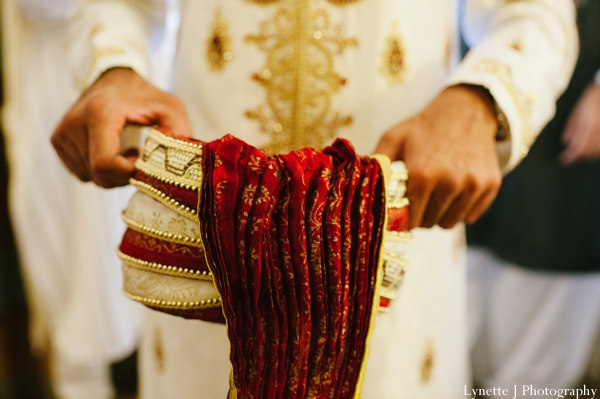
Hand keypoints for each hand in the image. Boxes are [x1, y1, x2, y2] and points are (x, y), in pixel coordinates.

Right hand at [51, 67, 192, 187]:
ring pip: (90, 177)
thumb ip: (179, 132)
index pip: (106, 163)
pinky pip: (80, 172)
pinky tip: (110, 149)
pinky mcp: (58, 139)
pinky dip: (98, 169)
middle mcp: (74, 122)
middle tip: (138, 156)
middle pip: (98, 175)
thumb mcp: (170, 108)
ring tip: (126, 150)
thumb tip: (182, 160)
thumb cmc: (144, 95)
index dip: (128, 172)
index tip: (143, 162)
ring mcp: (62, 132)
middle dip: (122, 175)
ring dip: (112, 172)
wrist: (113, 77)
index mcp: (100, 113)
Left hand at [375, 84, 501, 228]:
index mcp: (422, 174)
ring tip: (436, 194)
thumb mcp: (394, 138)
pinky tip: (455, 191)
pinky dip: (461, 210)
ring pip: (450, 223)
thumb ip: (376, 163)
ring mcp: (472, 185)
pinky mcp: (490, 186)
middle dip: (421, 216)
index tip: (401, 212)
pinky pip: (470, 216)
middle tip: (419, 200)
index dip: (403, 219)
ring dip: (441, 214)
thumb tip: (358, 187)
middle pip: (429, 223)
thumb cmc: (425, 126)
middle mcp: (449, 182)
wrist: (467, 109)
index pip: (410, 220)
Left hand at [559, 83, 599, 164]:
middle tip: (569, 158)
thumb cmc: (592, 98)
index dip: (571, 156)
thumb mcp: (578, 110)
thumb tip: (566, 142)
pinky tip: (591, 149)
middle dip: (578, 157)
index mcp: (590, 124)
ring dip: (588, 155)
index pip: (579, 146)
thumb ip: (572, 126)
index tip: (563, 160)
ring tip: (578, 155)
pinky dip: (597, 150)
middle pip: (589, 150)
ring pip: (598, 150)